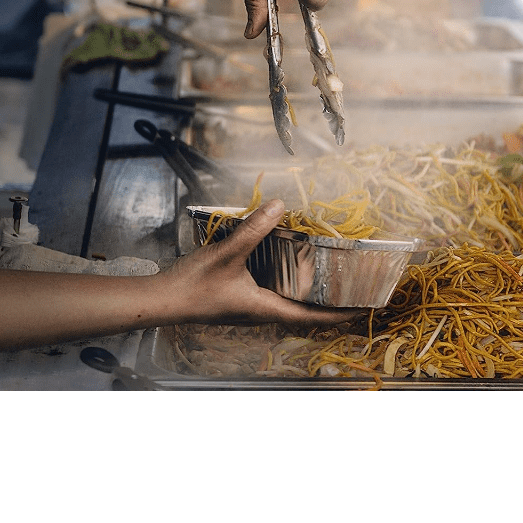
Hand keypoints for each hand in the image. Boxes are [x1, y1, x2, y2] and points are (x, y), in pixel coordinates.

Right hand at [162, 198, 356, 327]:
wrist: (161, 300)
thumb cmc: (193, 286)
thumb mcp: (228, 254)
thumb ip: (254, 230)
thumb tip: (279, 206)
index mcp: (265, 308)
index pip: (311, 316)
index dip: (338, 315)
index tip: (361, 309)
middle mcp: (261, 311)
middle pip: (304, 309)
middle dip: (328, 300)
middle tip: (351, 286)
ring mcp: (250, 306)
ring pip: (287, 299)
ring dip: (307, 290)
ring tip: (328, 274)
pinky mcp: (239, 297)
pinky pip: (271, 289)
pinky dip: (286, 279)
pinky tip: (286, 261)